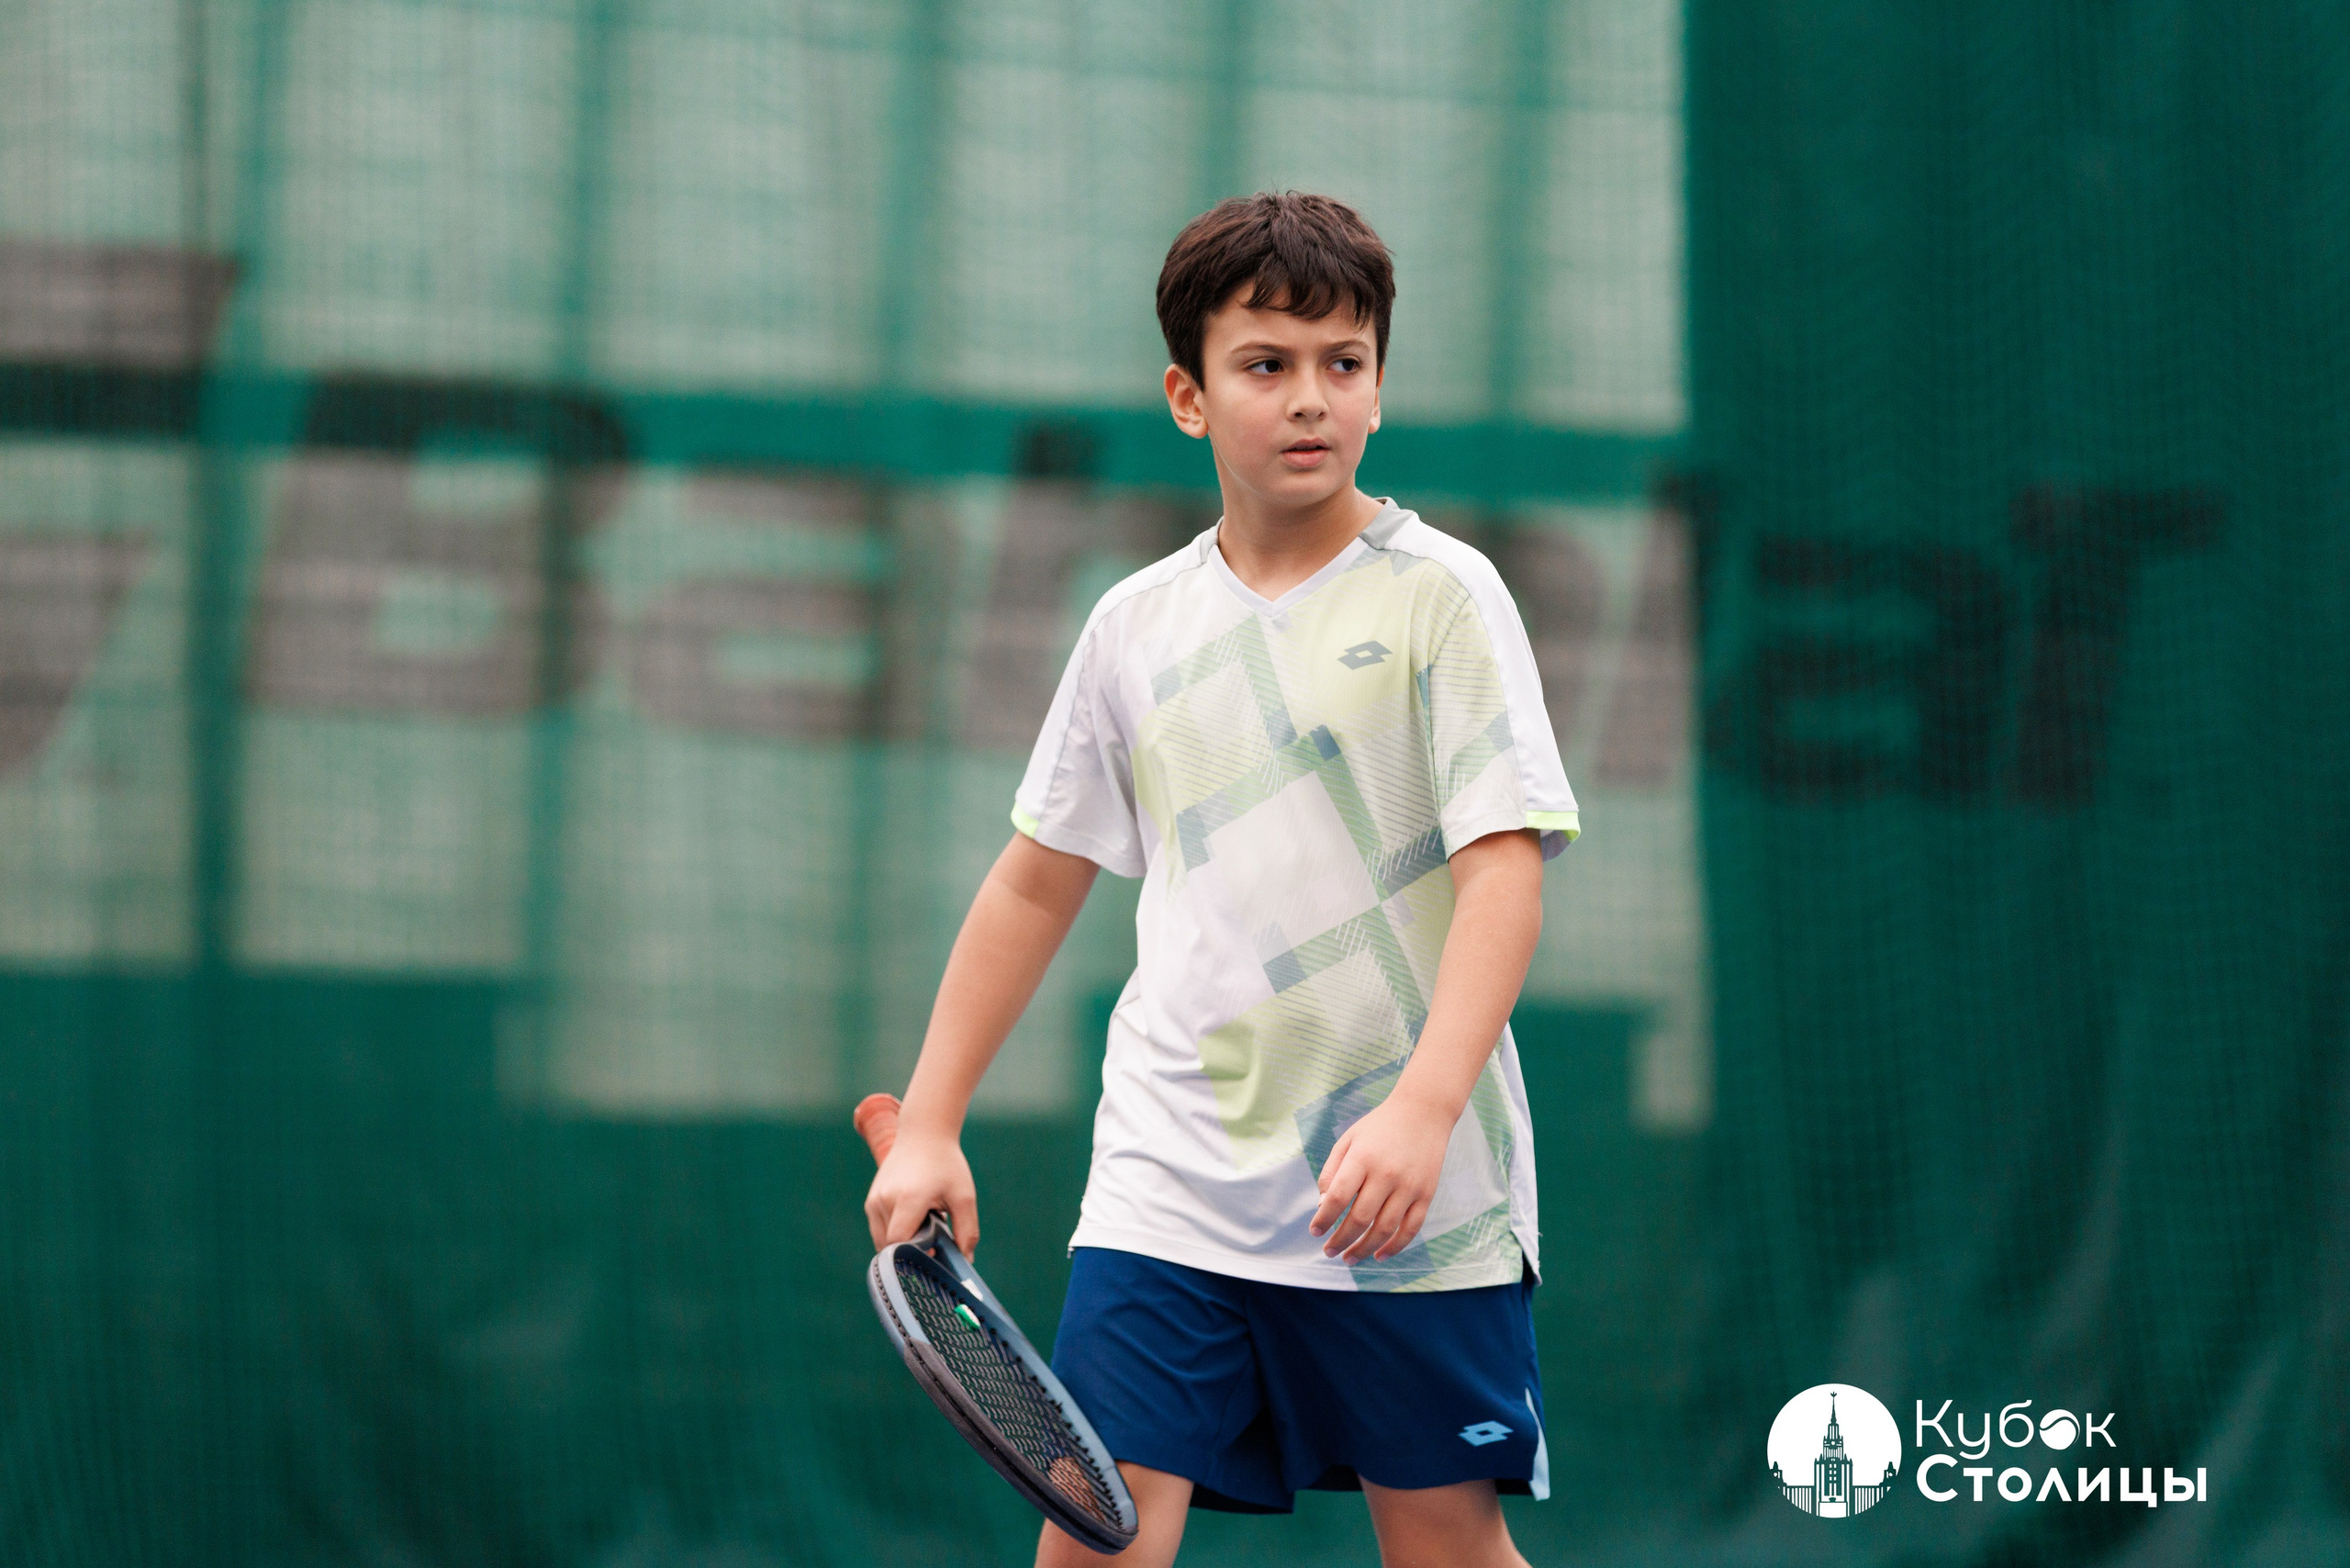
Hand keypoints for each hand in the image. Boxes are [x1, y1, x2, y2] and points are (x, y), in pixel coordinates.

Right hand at [864, 1130, 979, 1255]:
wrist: (923, 1135)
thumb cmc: (946, 1164)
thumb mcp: (964, 1196)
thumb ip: (967, 1230)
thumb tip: (966, 1261)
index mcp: (909, 1199)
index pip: (900, 1242)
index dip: (915, 1254)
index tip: (935, 1252)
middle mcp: (886, 1200)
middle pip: (890, 1245)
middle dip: (911, 1250)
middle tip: (933, 1240)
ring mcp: (875, 1200)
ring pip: (882, 1240)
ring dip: (902, 1242)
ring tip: (923, 1224)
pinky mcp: (871, 1201)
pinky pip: (879, 1230)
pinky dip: (894, 1232)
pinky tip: (913, 1219)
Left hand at [1308, 1093, 1454, 1263]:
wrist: (1424, 1111)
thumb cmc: (1380, 1127)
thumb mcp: (1349, 1139)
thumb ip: (1332, 1171)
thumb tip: (1323, 1207)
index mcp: (1362, 1158)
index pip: (1337, 1197)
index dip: (1323, 1219)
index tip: (1315, 1232)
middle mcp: (1386, 1174)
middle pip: (1360, 1218)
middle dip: (1341, 1240)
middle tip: (1328, 1251)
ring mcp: (1409, 1186)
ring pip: (1384, 1229)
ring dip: (1364, 1249)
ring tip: (1349, 1258)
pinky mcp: (1426, 1194)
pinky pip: (1411, 1229)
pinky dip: (1395, 1247)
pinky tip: (1379, 1255)